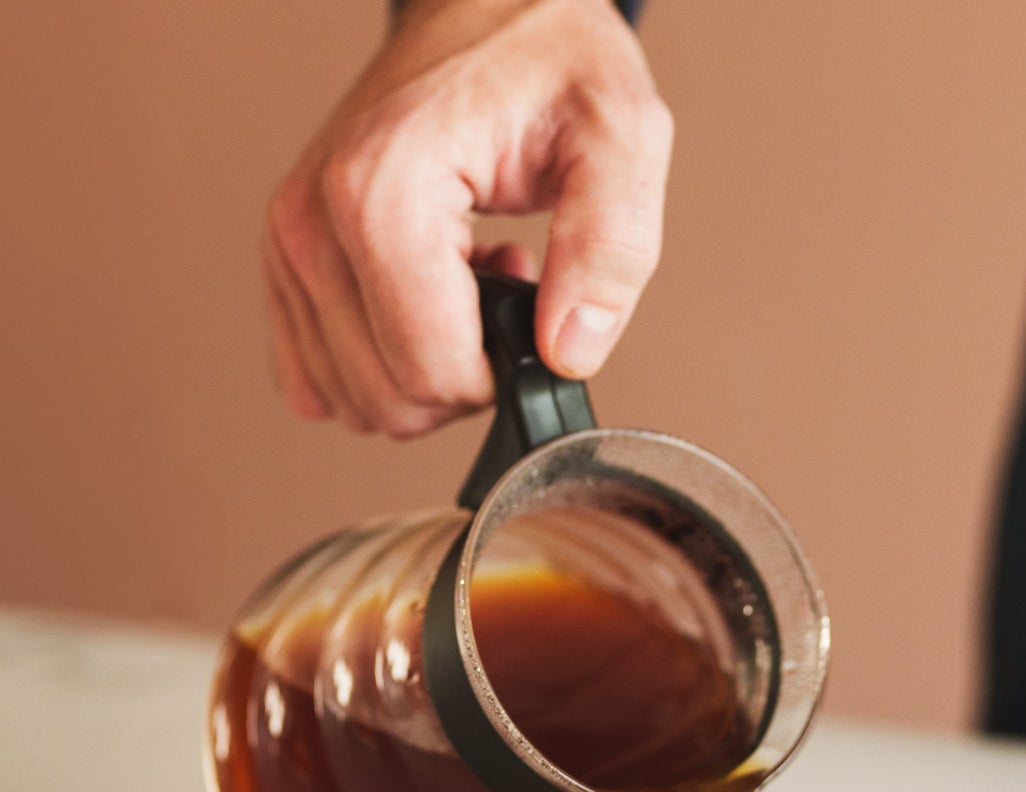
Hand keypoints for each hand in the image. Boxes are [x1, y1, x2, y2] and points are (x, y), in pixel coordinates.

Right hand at [264, 0, 672, 436]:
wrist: (489, 8)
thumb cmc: (550, 62)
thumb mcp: (620, 139)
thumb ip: (610, 250)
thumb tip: (568, 355)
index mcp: (383, 191)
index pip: (432, 372)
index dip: (500, 376)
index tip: (532, 310)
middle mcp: (313, 219)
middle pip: (390, 398)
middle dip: (464, 377)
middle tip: (504, 289)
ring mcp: (289, 241)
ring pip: (356, 399)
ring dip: (426, 364)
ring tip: (469, 280)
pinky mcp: (285, 259)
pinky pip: (320, 377)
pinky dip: (383, 358)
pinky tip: (426, 294)